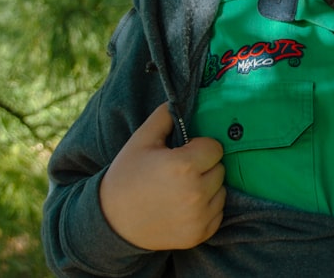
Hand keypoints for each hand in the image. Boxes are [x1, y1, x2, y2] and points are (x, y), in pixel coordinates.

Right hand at [100, 103, 225, 249]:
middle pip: (220, 169)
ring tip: (182, 189)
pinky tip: (185, 206)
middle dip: (205, 166)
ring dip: (208, 187)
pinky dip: (207, 208)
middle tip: (180, 172)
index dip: (200, 147)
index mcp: (184, 166)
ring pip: (221, 191)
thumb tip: (180, 100)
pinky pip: (218, 212)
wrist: (112, 222)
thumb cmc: (126, 176)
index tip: (184, 153)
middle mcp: (196, 192)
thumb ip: (164, 116)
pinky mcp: (200, 234)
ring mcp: (199, 216)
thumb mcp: (141, 141)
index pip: (215, 147)